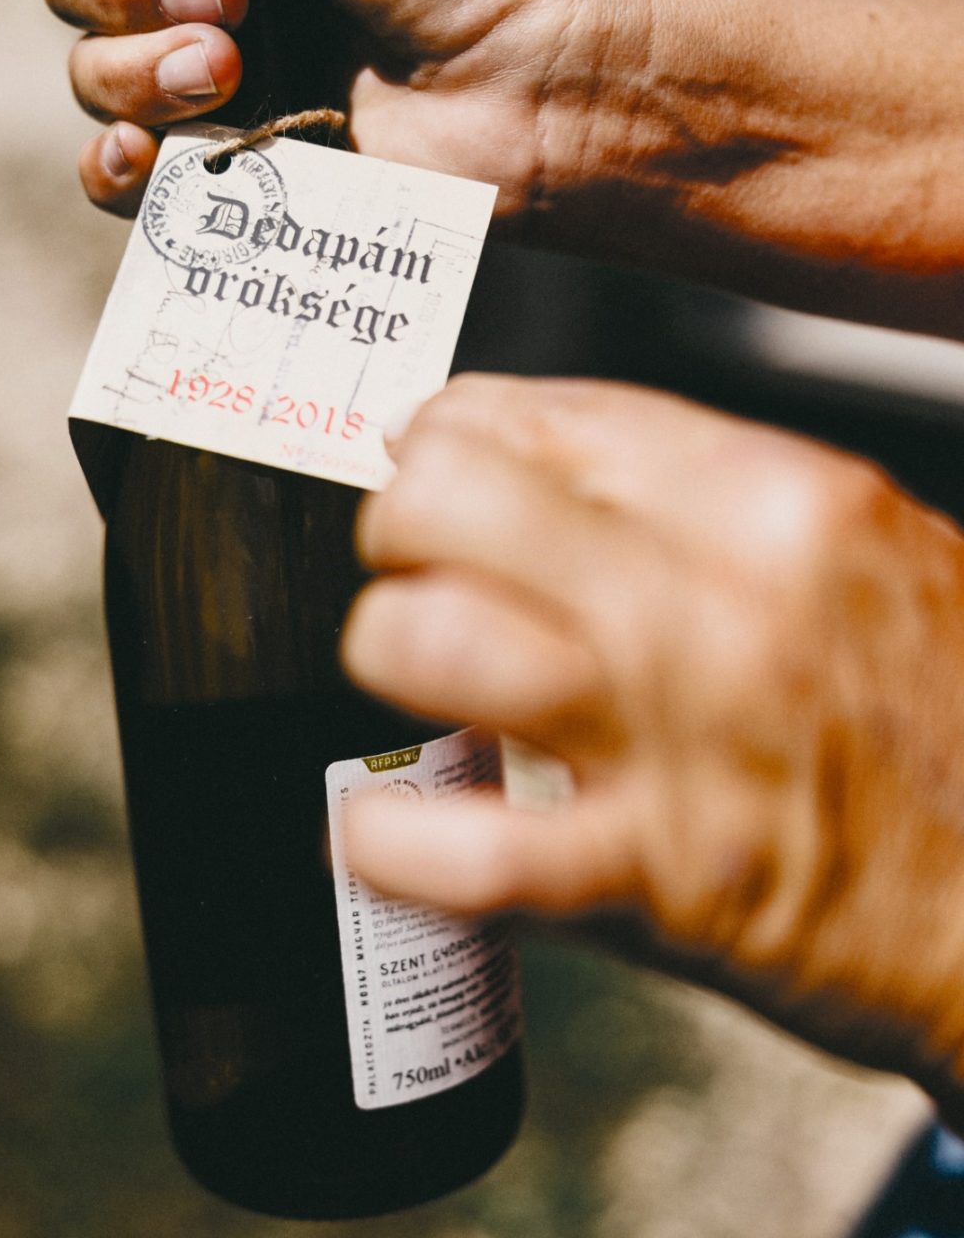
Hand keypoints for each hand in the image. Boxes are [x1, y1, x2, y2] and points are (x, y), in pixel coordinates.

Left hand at [341, 373, 963, 1117]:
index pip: (528, 414)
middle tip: (418, 565)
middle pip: (444, 501)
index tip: (430, 465)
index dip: (443, 436)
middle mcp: (711, 600)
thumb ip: (692, 488)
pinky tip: (385, 827)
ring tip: (414, 674)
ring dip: (388, 654)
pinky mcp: (658, 879)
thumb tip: (516, 443)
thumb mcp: (852, 541)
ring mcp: (678, 737)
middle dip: (398, 530)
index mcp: (768, 496)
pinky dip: (389, 843)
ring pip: (424, 641)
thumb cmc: (946, 707)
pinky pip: (462, 850)